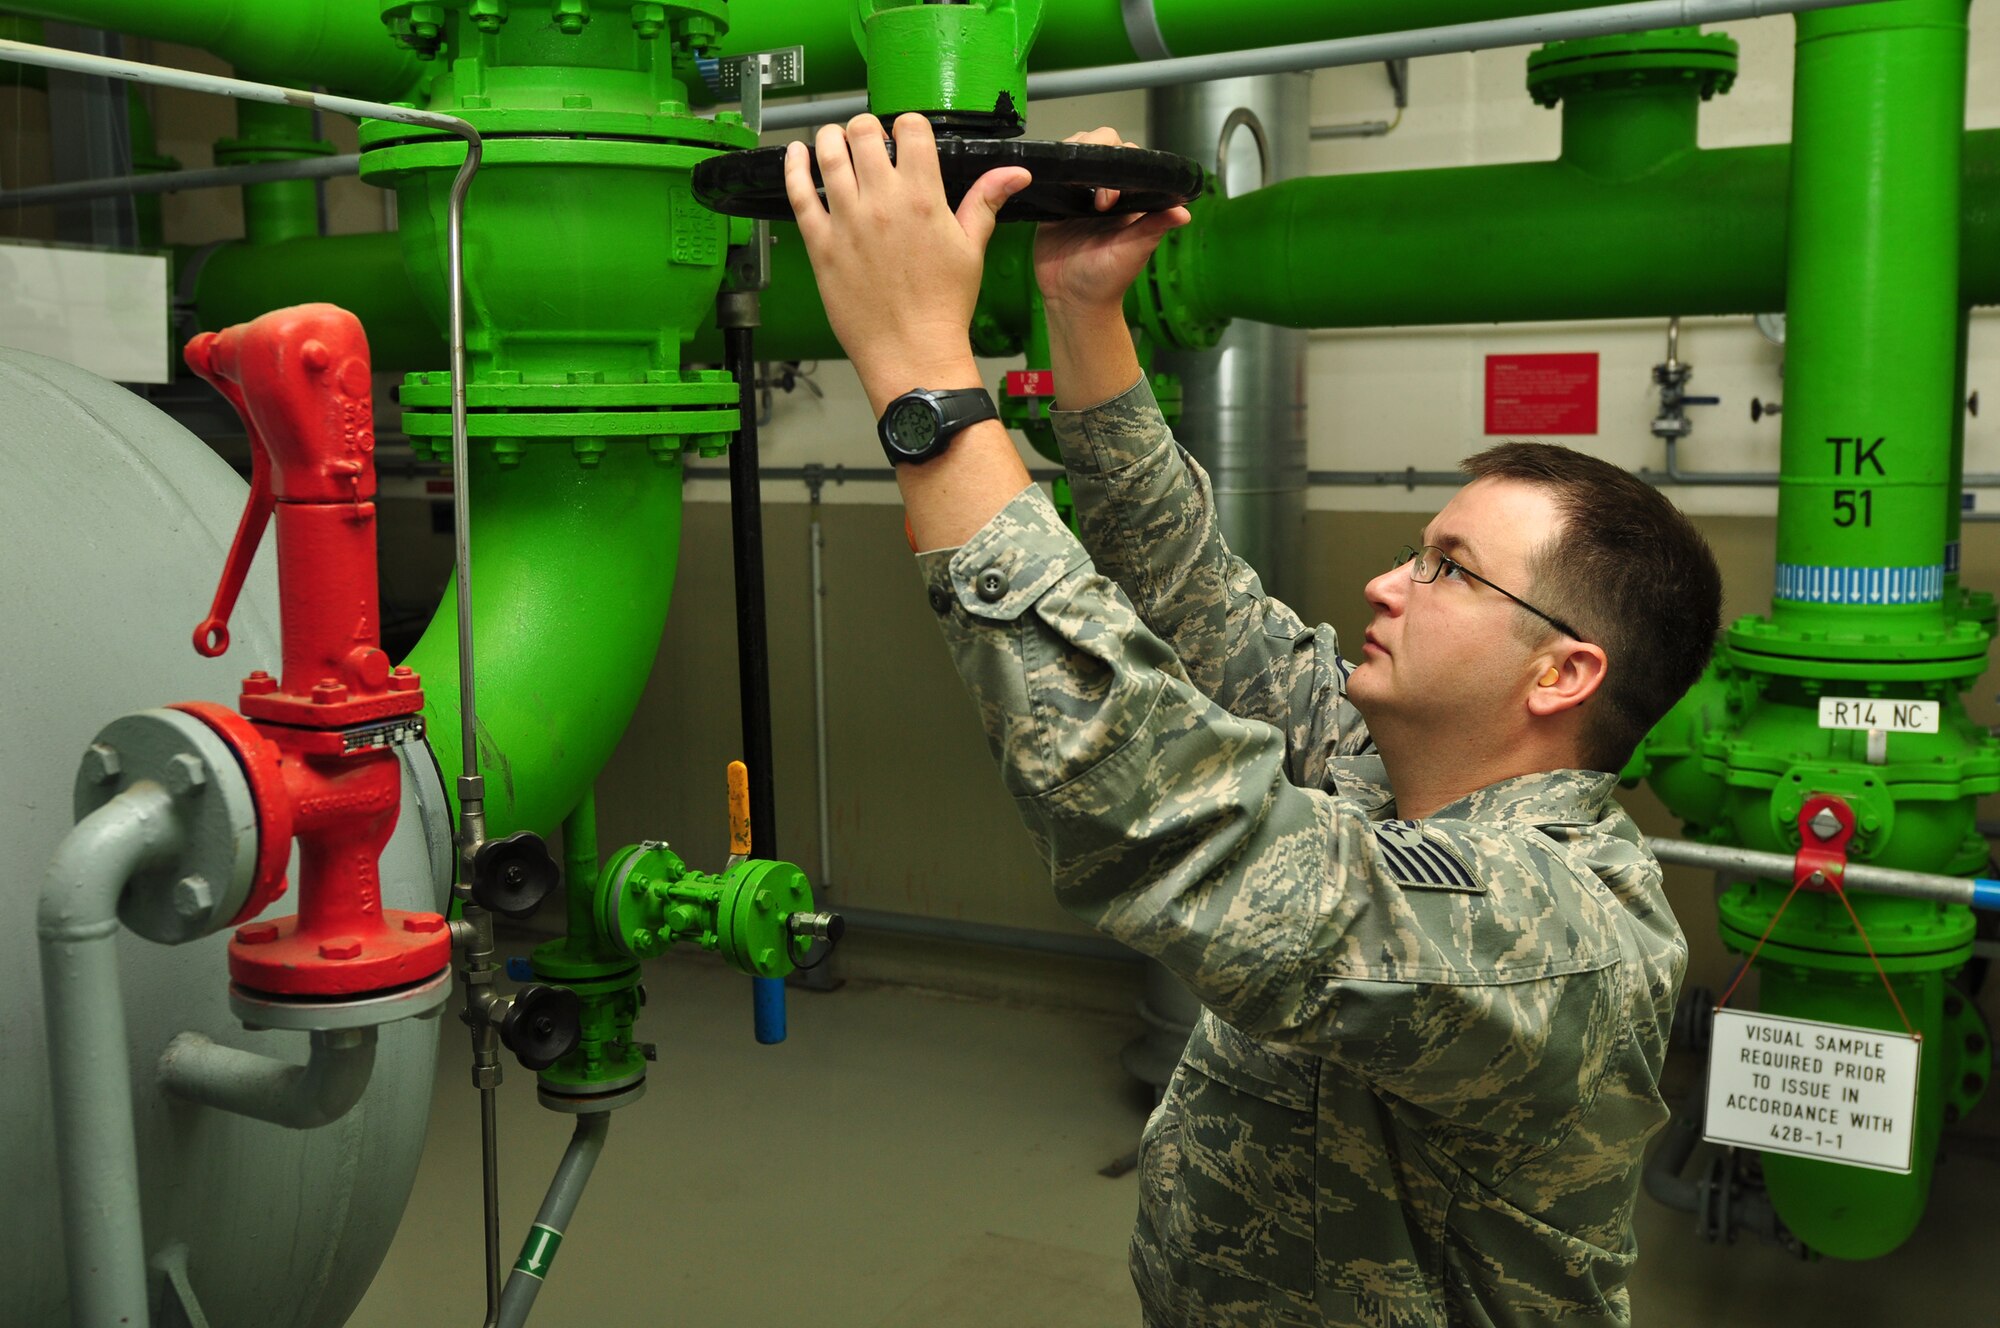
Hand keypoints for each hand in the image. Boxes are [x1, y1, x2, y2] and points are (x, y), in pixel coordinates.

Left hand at [783, 113, 1030, 411]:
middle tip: (868, 140)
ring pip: (827, 152)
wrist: (911, 351)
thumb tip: (1015, 172)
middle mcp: (881, 201)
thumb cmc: (943, 306)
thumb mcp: (971, 249)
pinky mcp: (819, 243)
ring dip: (830, 137)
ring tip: (834, 141)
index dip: (908, 125)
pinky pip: (798, 192)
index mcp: (922, 196)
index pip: (910, 129)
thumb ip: (985, 201)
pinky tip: (796, 153)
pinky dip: (793, 166)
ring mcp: (846, 220)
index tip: (907, 136)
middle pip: (862, 131)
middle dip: (867, 127)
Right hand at [1033, 127, 1190, 319]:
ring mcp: (1079, 192)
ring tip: (1068, 184)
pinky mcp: (1055, 200)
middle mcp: (1105, 189)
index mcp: (1130, 197)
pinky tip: (1050, 177)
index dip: (1120, 163)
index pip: (1130, 157)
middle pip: (1102, 144)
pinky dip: (1051, 169)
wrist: (1070, 300)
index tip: (1108, 198)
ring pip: (1077, 153)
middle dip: (1095, 153)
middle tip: (1091, 197)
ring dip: (1073, 156)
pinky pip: (1053, 173)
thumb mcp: (1133, 253)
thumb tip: (1184, 213)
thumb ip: (1154, 228)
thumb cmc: (1107, 281)